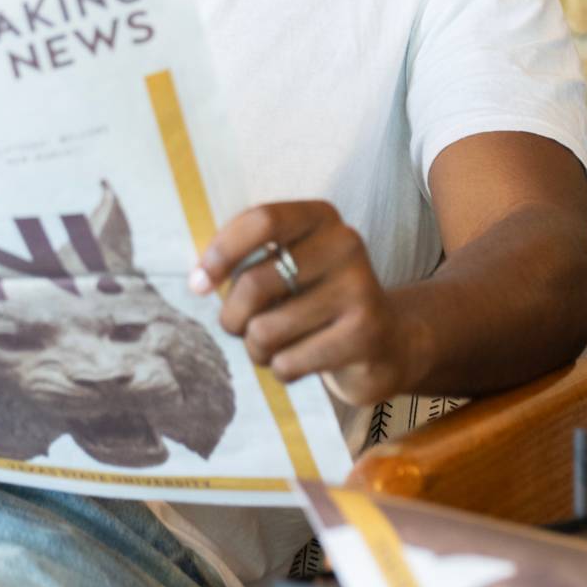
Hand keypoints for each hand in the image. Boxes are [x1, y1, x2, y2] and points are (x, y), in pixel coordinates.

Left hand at [188, 201, 419, 405]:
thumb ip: (248, 261)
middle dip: (233, 316)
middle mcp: (346, 244)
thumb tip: (198, 279)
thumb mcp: (289, 269)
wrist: (388, 343)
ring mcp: (360, 289)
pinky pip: (289, 361)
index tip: (197, 284)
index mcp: (320, 217)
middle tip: (237, 328)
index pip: (262, 221)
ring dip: (257, 349)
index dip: (221, 253)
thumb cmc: (317, 302)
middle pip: (256, 281)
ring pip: (267, 329)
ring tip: (273, 348)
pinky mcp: (365, 334)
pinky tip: (300, 363)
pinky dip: (281, 369)